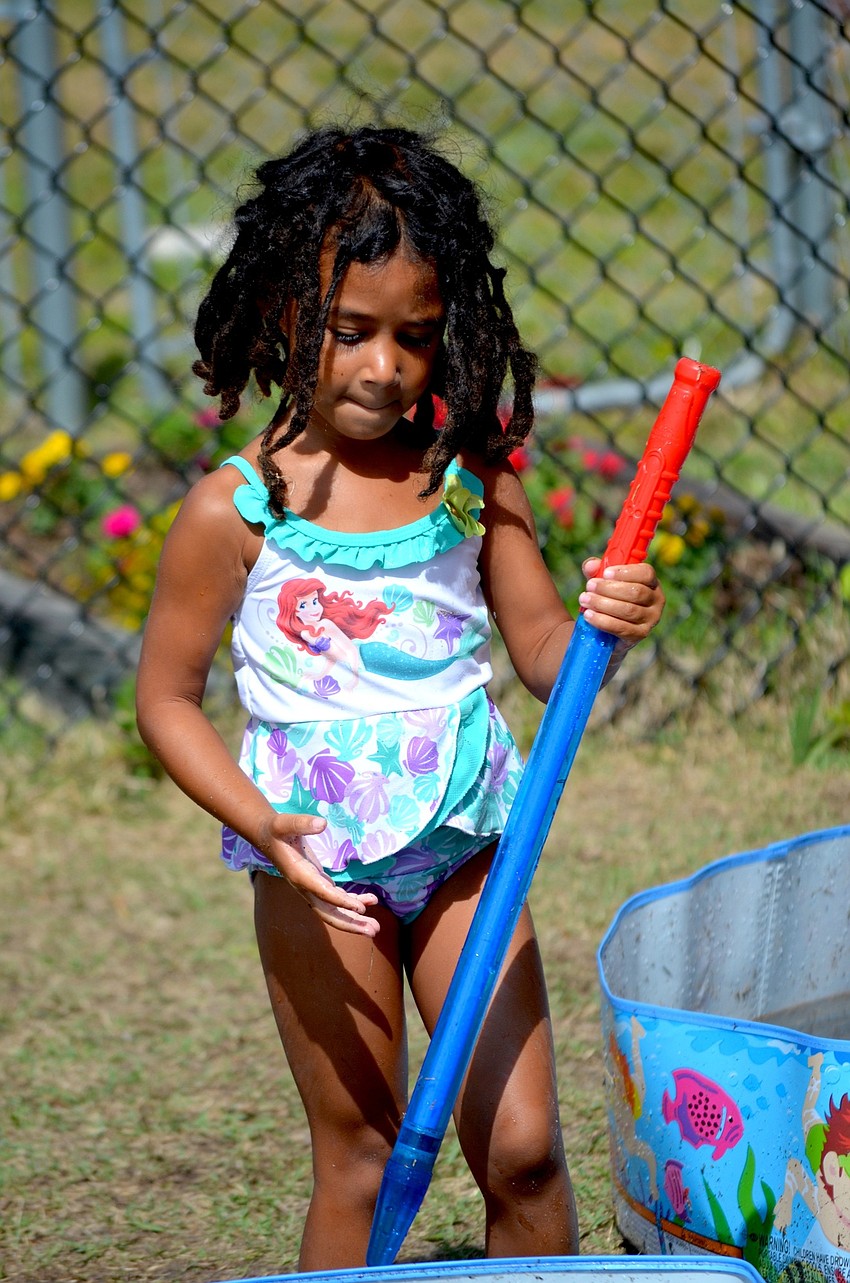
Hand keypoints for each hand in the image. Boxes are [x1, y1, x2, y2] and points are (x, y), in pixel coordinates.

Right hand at [257, 811, 380, 936]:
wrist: (267, 836)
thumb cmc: (277, 829)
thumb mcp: (285, 823)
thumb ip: (302, 823)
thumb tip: (322, 823)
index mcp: (299, 875)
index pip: (323, 893)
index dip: (342, 902)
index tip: (361, 909)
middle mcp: (305, 887)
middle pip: (329, 913)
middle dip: (350, 924)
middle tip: (374, 931)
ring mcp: (311, 888)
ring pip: (334, 910)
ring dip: (354, 920)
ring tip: (376, 927)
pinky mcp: (318, 883)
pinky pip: (336, 899)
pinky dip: (353, 902)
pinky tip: (370, 901)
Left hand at [578, 557, 664, 643]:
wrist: (607, 631)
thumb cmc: (609, 599)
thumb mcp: (602, 581)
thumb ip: (595, 570)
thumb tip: (590, 565)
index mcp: (651, 582)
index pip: (646, 573)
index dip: (626, 572)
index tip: (606, 573)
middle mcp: (656, 600)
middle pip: (636, 592)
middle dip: (609, 588)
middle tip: (589, 586)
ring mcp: (651, 619)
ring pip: (628, 610)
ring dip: (603, 604)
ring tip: (585, 599)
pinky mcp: (640, 635)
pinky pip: (622, 628)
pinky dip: (602, 621)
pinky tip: (588, 615)